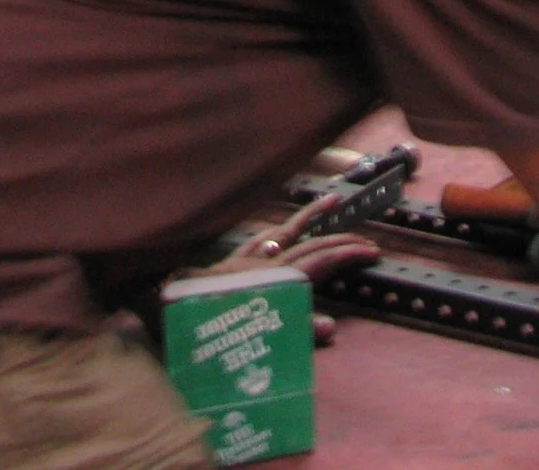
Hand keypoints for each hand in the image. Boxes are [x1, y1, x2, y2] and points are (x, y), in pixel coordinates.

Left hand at [188, 208, 380, 348]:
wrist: (167, 309)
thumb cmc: (211, 328)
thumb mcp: (258, 336)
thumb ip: (294, 331)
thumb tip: (331, 327)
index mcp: (276, 281)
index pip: (321, 261)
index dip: (348, 254)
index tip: (372, 251)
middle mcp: (266, 264)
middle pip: (311, 245)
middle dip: (340, 240)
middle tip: (367, 239)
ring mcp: (248, 259)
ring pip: (287, 232)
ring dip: (312, 219)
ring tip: (333, 202)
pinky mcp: (231, 261)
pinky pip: (259, 238)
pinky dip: (274, 231)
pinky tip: (280, 228)